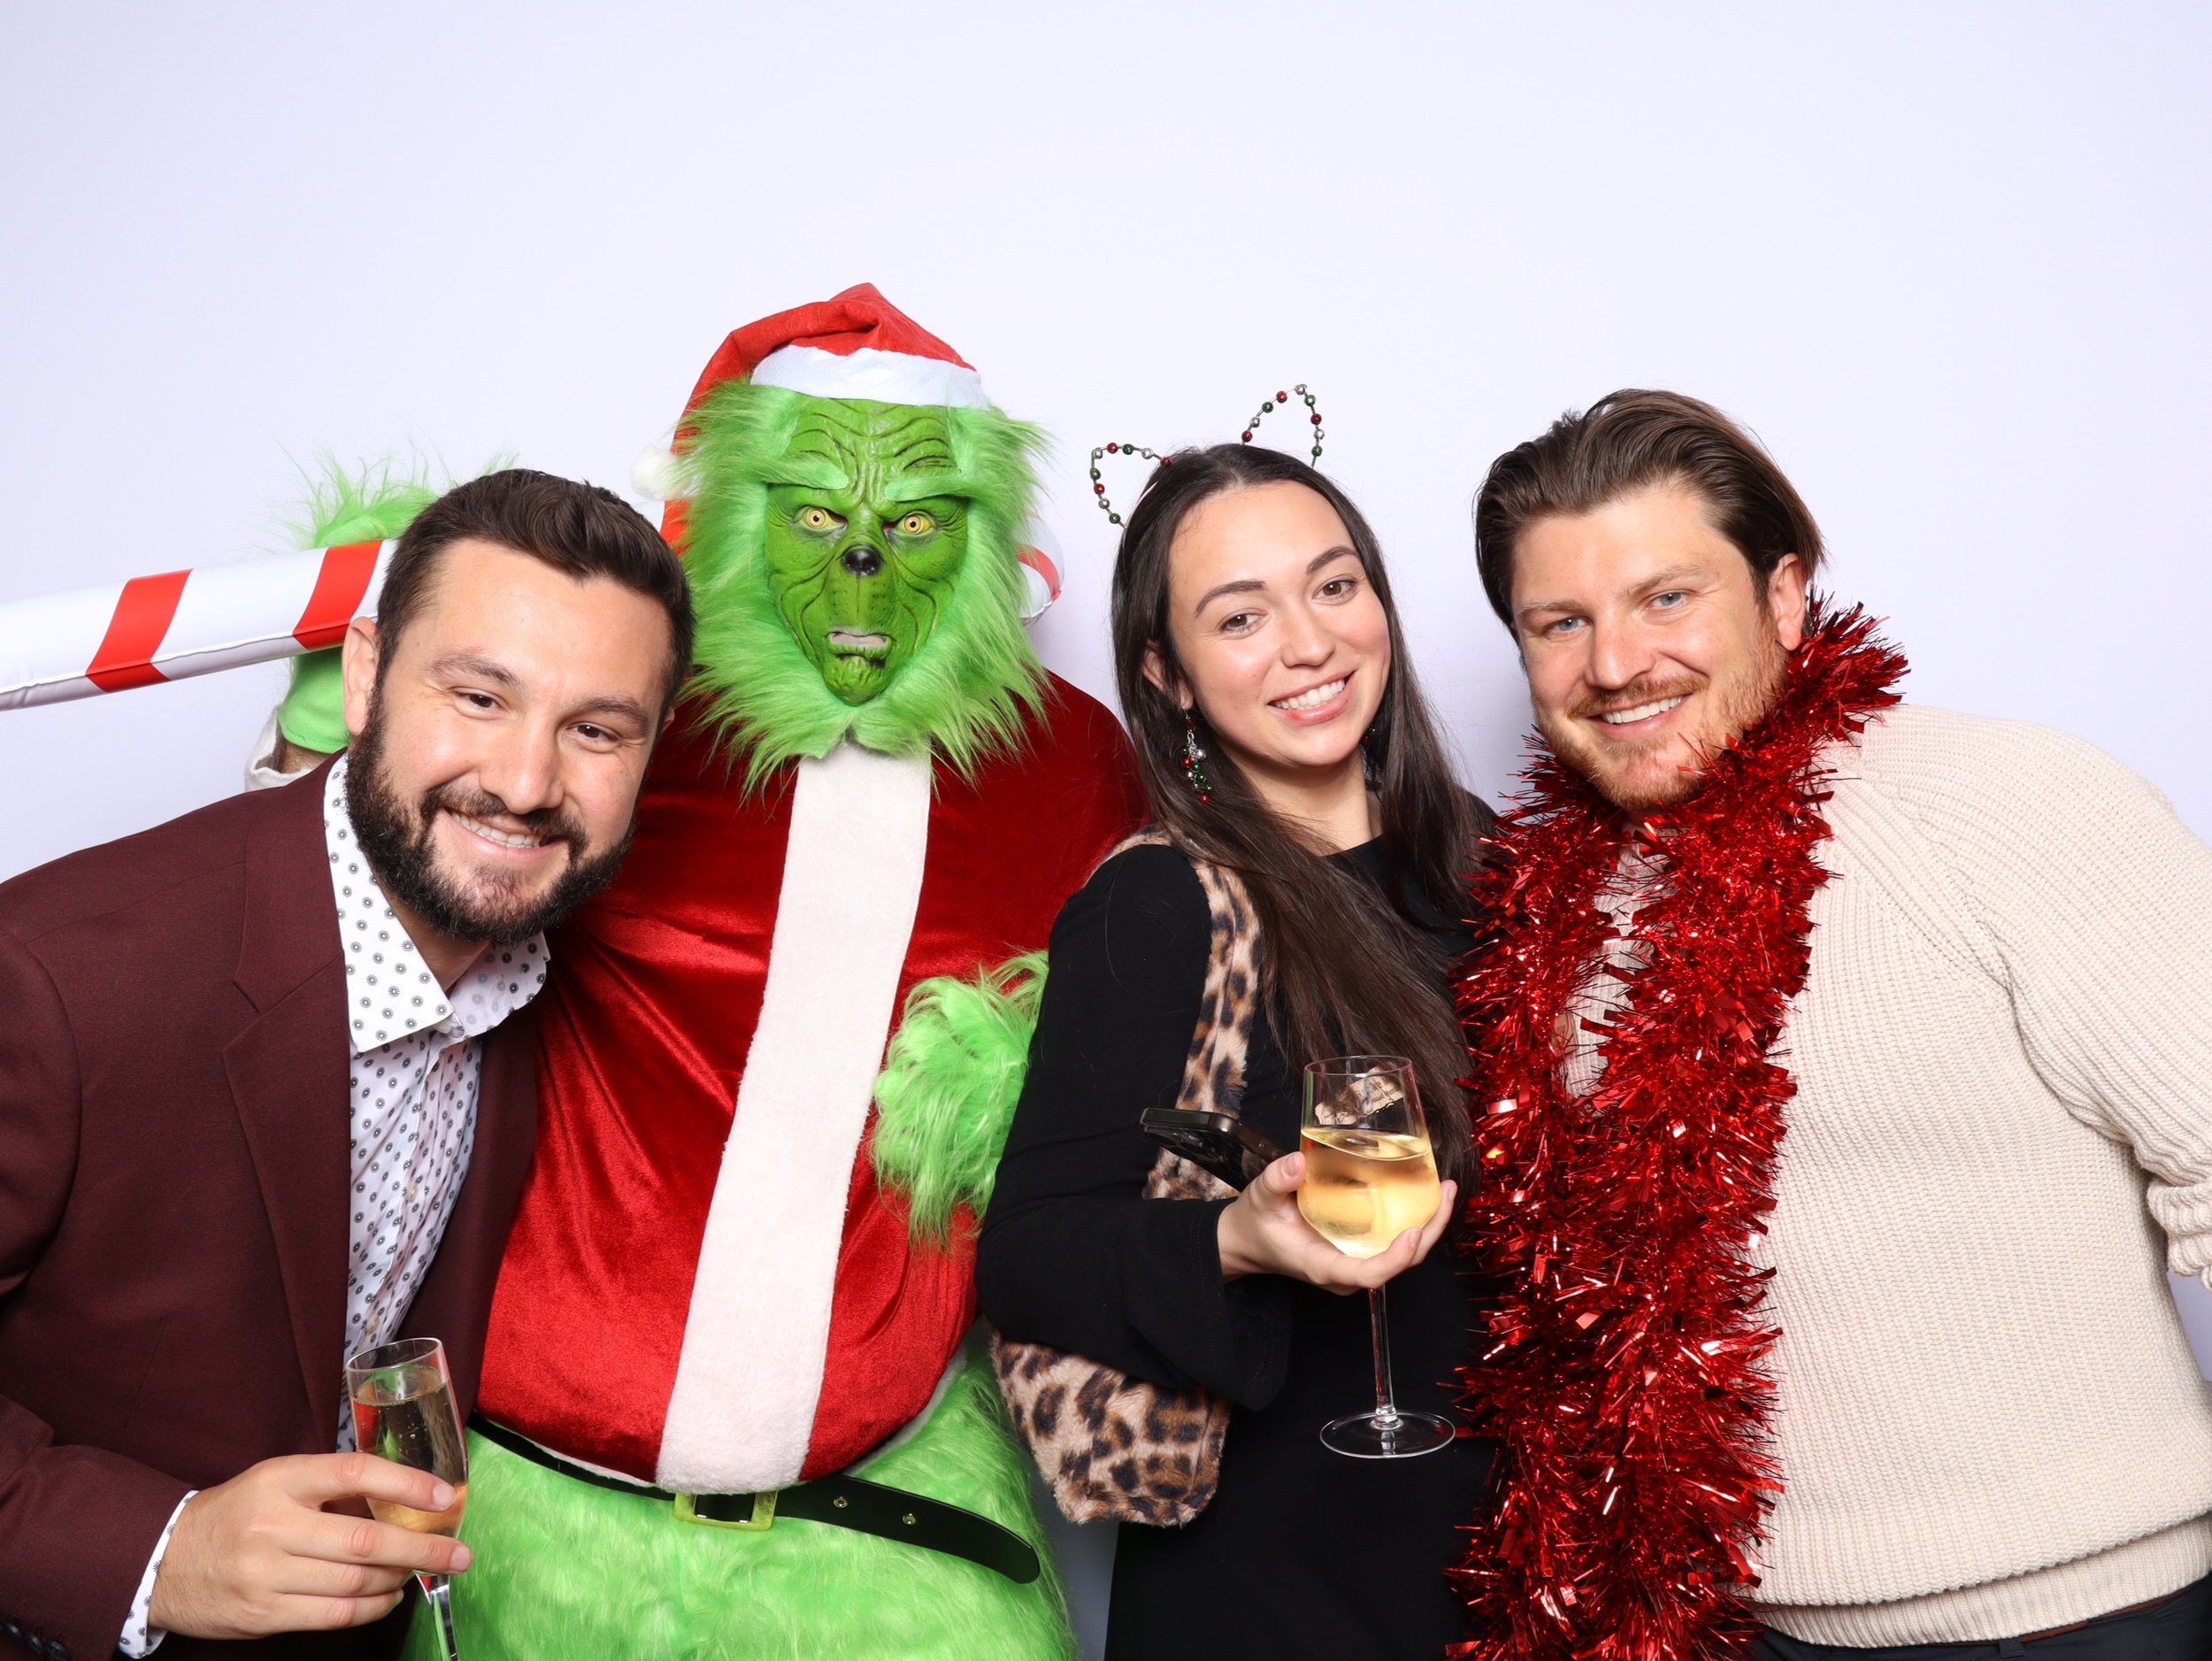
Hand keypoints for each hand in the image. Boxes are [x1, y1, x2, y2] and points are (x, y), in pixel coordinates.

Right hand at [147, 1452, 470, 1638]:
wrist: (163, 1560)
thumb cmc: (237, 1514)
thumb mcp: (277, 1481)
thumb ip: (332, 1487)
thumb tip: (406, 1500)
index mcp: (282, 1479)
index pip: (355, 1471)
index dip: (406, 1482)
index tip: (445, 1496)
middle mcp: (274, 1524)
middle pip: (365, 1539)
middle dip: (422, 1548)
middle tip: (460, 1553)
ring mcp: (267, 1573)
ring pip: (355, 1581)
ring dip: (398, 1579)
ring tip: (418, 1573)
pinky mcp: (263, 1615)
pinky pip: (333, 1615)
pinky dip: (371, 1608)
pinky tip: (389, 1598)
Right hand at [1216, 1152, 1456, 1294]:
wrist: (1249, 1242)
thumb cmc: (1256, 1223)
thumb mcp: (1259, 1197)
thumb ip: (1277, 1180)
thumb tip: (1298, 1162)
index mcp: (1324, 1266)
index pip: (1368, 1274)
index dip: (1396, 1259)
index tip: (1413, 1232)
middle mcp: (1346, 1271)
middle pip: (1399, 1264)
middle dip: (1429, 1232)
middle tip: (1445, 1193)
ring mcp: (1356, 1263)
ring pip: (1404, 1256)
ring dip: (1429, 1226)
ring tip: (1445, 1189)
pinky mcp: (1360, 1251)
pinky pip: (1395, 1244)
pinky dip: (1415, 1222)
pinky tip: (1426, 1195)